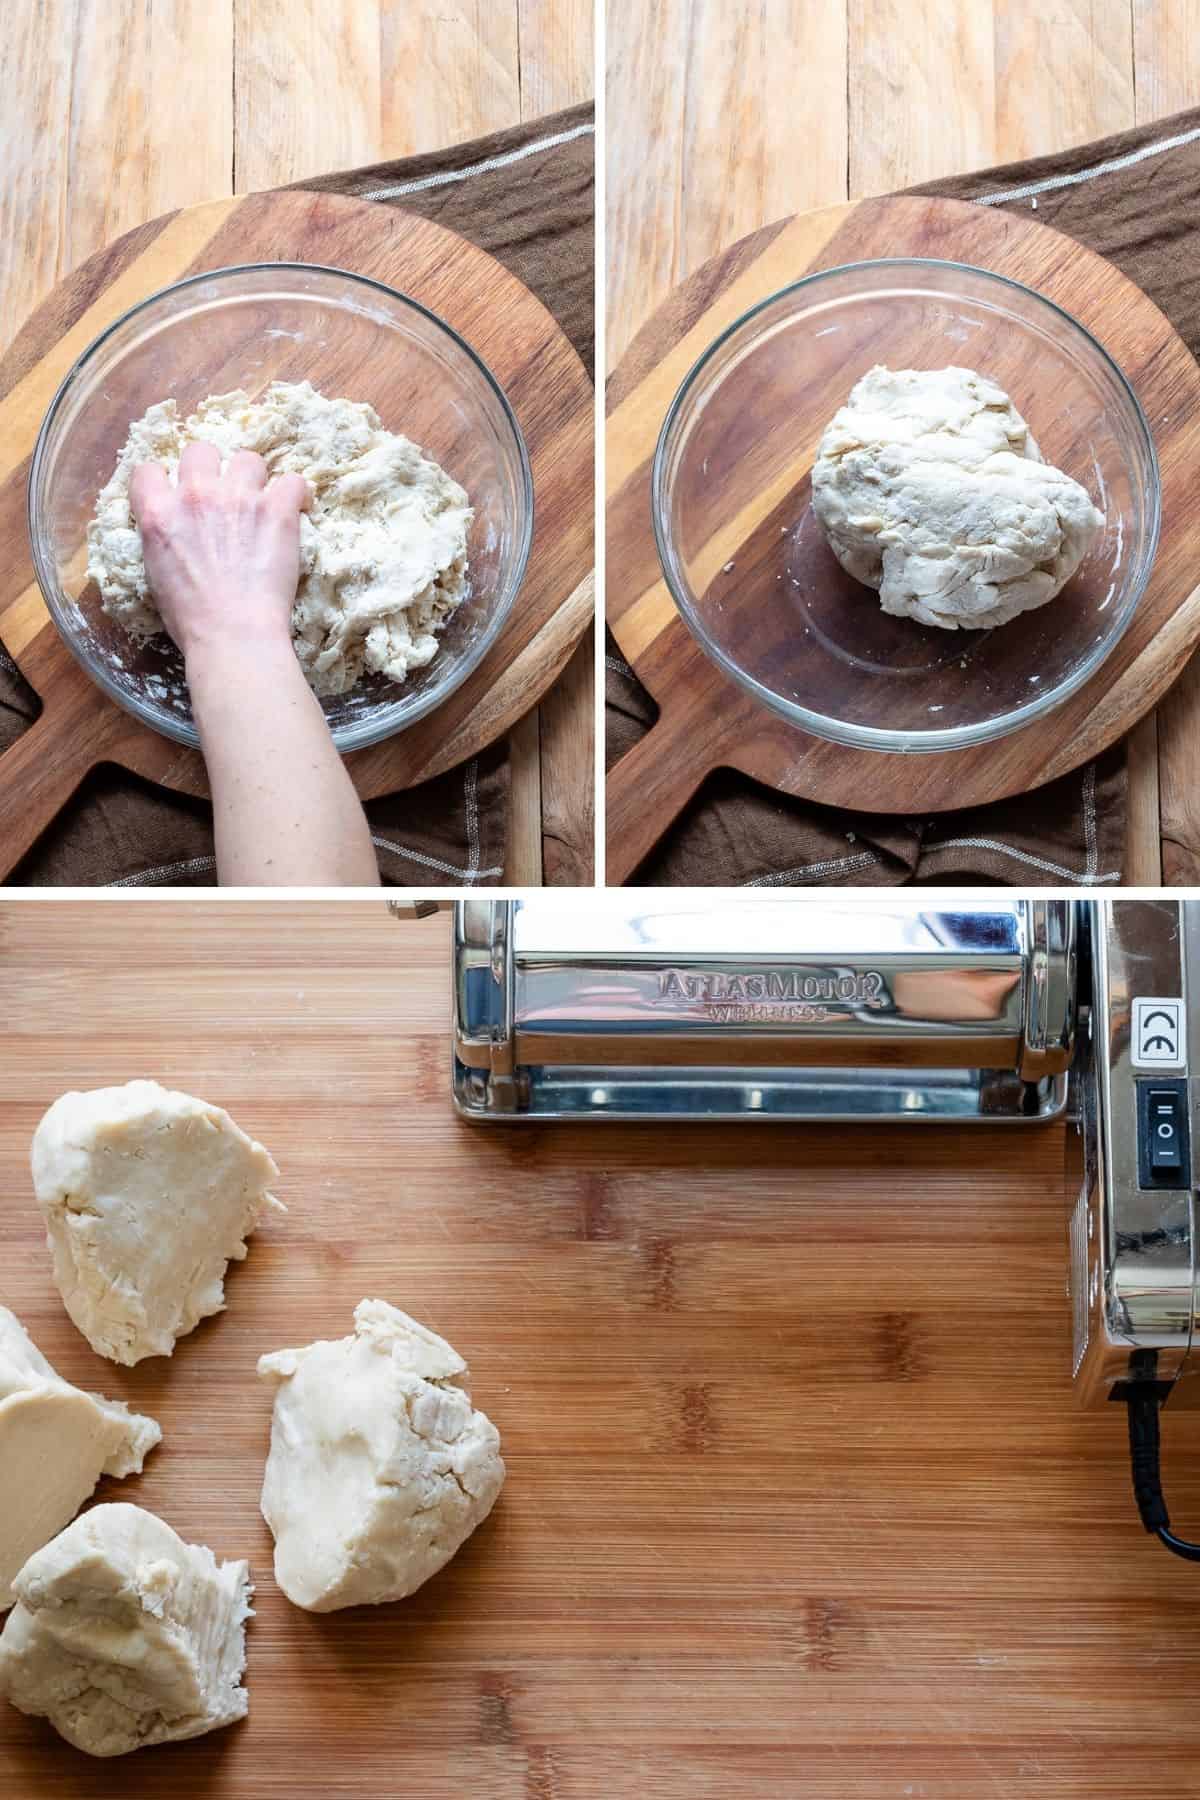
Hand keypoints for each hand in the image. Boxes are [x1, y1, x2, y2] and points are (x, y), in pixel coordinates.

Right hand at [129, 443, 310, 661]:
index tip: (177, 495)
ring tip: (261, 506)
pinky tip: (295, 512)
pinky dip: (295, 496)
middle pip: (200, 451)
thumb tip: (175, 533)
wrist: (233, 634)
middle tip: (224, 498)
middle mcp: (195, 495)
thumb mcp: (155, 575)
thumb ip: (162, 539)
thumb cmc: (191, 620)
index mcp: (157, 512)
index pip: (147, 469)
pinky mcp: (276, 509)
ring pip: (248, 459)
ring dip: (254, 480)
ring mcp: (238, 498)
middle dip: (211, 470)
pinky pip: (293, 481)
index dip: (164, 480)